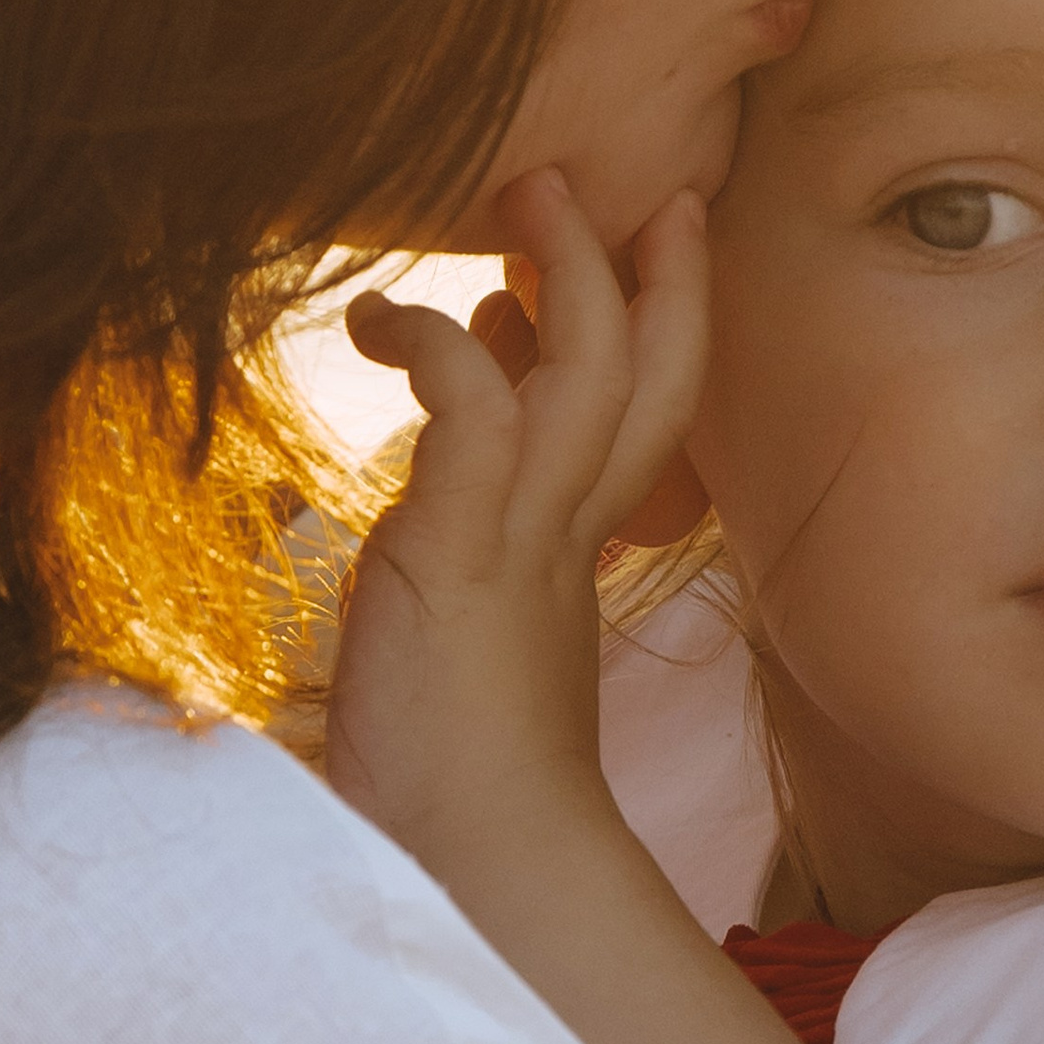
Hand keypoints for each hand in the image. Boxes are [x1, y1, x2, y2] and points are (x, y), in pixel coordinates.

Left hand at [325, 171, 706, 875]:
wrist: (474, 862)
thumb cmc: (453, 769)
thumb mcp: (466, 621)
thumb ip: (472, 525)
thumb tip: (454, 436)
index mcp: (575, 552)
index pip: (646, 413)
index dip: (663, 320)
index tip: (642, 243)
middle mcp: (569, 532)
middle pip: (650, 371)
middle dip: (640, 266)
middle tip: (593, 181)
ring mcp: (526, 538)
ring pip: (587, 367)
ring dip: (560, 266)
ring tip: (515, 194)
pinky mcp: (461, 551)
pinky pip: (475, 409)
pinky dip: (437, 345)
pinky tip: (380, 325)